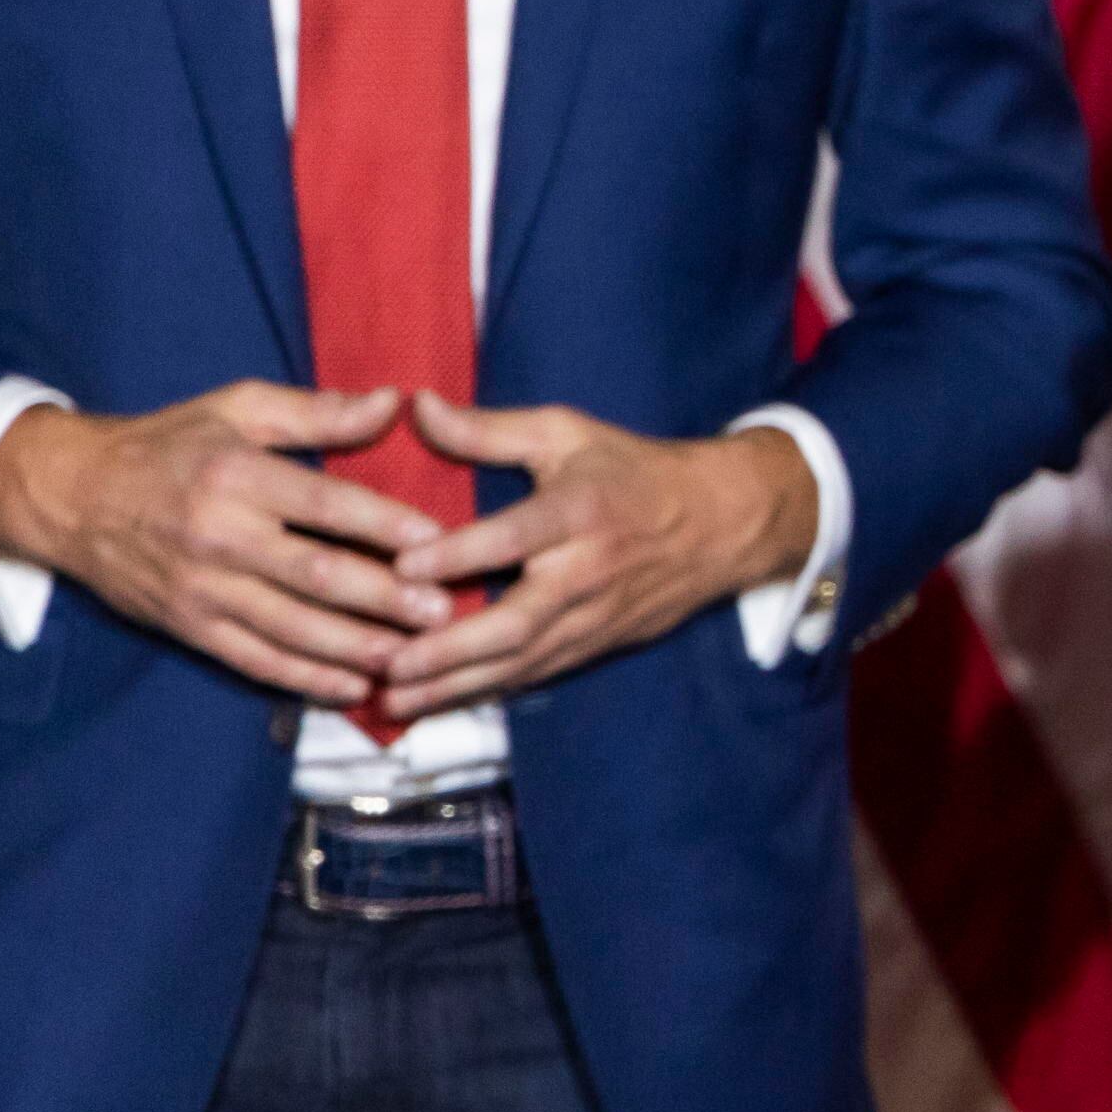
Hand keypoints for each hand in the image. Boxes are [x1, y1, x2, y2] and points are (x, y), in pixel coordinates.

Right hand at [0, 381, 454, 705]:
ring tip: (413, 657)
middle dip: (383, 598)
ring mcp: (202, 588)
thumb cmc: (168, 445)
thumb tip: (393, 403)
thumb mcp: (236, 409)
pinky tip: (353, 686)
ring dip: (354, 647)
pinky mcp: (189, 626)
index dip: (384, 524)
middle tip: (442, 613)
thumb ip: (317, 412)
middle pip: (313, 574)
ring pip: (289, 627)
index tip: (439, 540)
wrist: (72, 497)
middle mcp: (219, 535)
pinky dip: (304, 677)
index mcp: (237, 474)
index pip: (324, 503)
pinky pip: (254, 660)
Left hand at [372, 398, 818, 718]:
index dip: (458, 554)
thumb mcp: (567, 433)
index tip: (402, 566)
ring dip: (456, 685)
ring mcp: (593, 617)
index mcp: (579, 511)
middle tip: (388, 663)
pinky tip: (440, 703)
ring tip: (396, 699)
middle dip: (448, 649)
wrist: (723, 524)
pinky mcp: (596, 645)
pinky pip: (536, 675)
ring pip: (520, 661)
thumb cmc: (634, 471)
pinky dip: (486, 692)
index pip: (513, 537)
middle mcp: (586, 572)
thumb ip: (489, 430)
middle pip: (514, 621)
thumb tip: (419, 408)